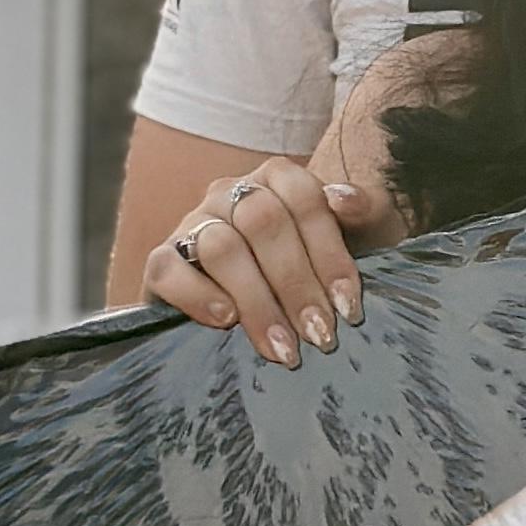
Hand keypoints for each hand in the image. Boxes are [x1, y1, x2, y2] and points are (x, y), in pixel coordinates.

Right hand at [146, 161, 393, 366]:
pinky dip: (197, 295)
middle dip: (296, 284)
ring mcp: (192, 224)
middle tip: (320, 335)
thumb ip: (363, 215)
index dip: (329, 253)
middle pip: (263, 221)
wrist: (263, 312)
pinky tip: (226, 321)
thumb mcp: (356, 242)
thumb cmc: (316, 272)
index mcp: (277, 179)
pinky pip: (168, 268)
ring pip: (221, 247)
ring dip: (257, 301)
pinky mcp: (162, 260)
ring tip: (282, 346)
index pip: (303, 198)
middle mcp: (231, 193)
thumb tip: (344, 198)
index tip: (349, 306)